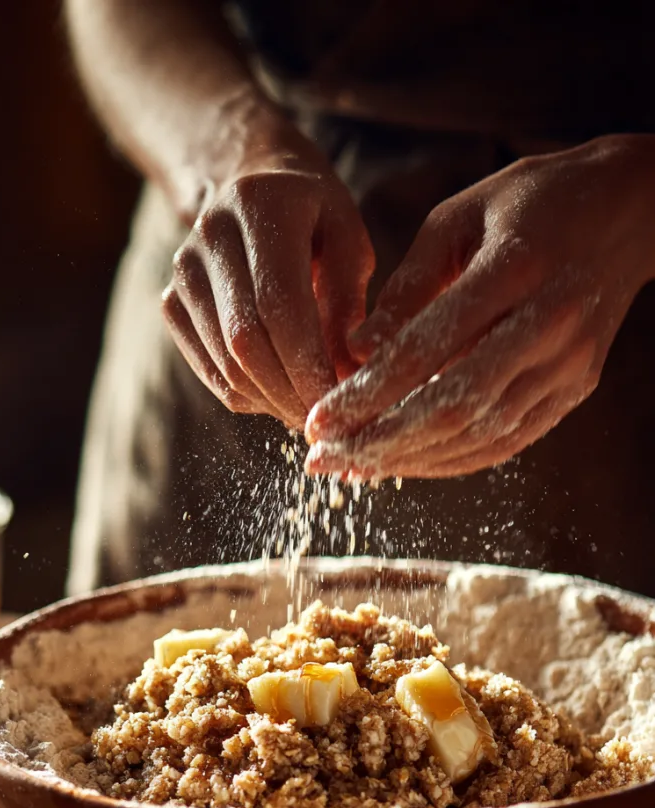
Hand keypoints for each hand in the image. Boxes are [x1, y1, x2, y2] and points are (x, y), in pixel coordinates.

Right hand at [162, 148, 373, 426]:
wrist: (246, 179)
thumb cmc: (312, 214)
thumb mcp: (347, 236)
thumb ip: (349, 299)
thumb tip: (347, 373)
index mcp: (260, 208)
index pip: (279, 306)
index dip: (308, 364)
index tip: (339, 400)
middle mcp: (210, 236)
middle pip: (245, 342)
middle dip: (291, 393)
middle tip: (327, 417)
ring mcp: (182, 272)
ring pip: (225, 365)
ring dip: (272, 401)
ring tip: (308, 408)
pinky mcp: (171, 302)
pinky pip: (209, 370)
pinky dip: (248, 396)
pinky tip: (279, 395)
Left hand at [304, 136, 654, 477]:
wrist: (631, 211)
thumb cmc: (531, 203)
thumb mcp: (458, 218)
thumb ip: (408, 286)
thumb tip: (356, 350)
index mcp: (516, 267)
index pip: (428, 347)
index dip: (368, 393)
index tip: (319, 419)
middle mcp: (549, 324)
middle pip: (454, 405)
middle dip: (380, 440)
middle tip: (324, 458)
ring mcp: (568, 364)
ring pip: (481, 434)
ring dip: (410, 460)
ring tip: (353, 468)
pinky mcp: (575, 389)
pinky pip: (508, 442)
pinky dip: (452, 460)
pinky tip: (406, 464)